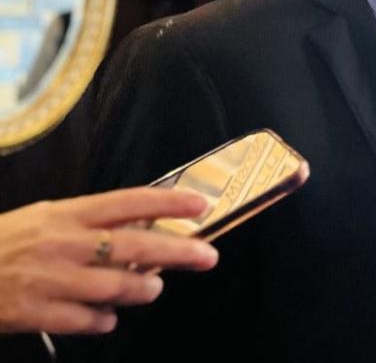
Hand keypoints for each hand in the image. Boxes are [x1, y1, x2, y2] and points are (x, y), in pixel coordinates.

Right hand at [0, 188, 218, 334]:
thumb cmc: (3, 243)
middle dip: (178, 251)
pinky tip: (108, 317)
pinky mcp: (35, 313)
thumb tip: (141, 228)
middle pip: (135, 246)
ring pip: (117, 287)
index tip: (200, 204)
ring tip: (153, 289)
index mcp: (67, 213)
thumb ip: (87, 223)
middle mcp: (64, 243)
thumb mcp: (44, 218)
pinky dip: (104, 321)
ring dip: (143, 290)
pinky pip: (87, 321)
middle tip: (208, 256)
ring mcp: (51, 279)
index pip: (129, 202)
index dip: (168, 202)